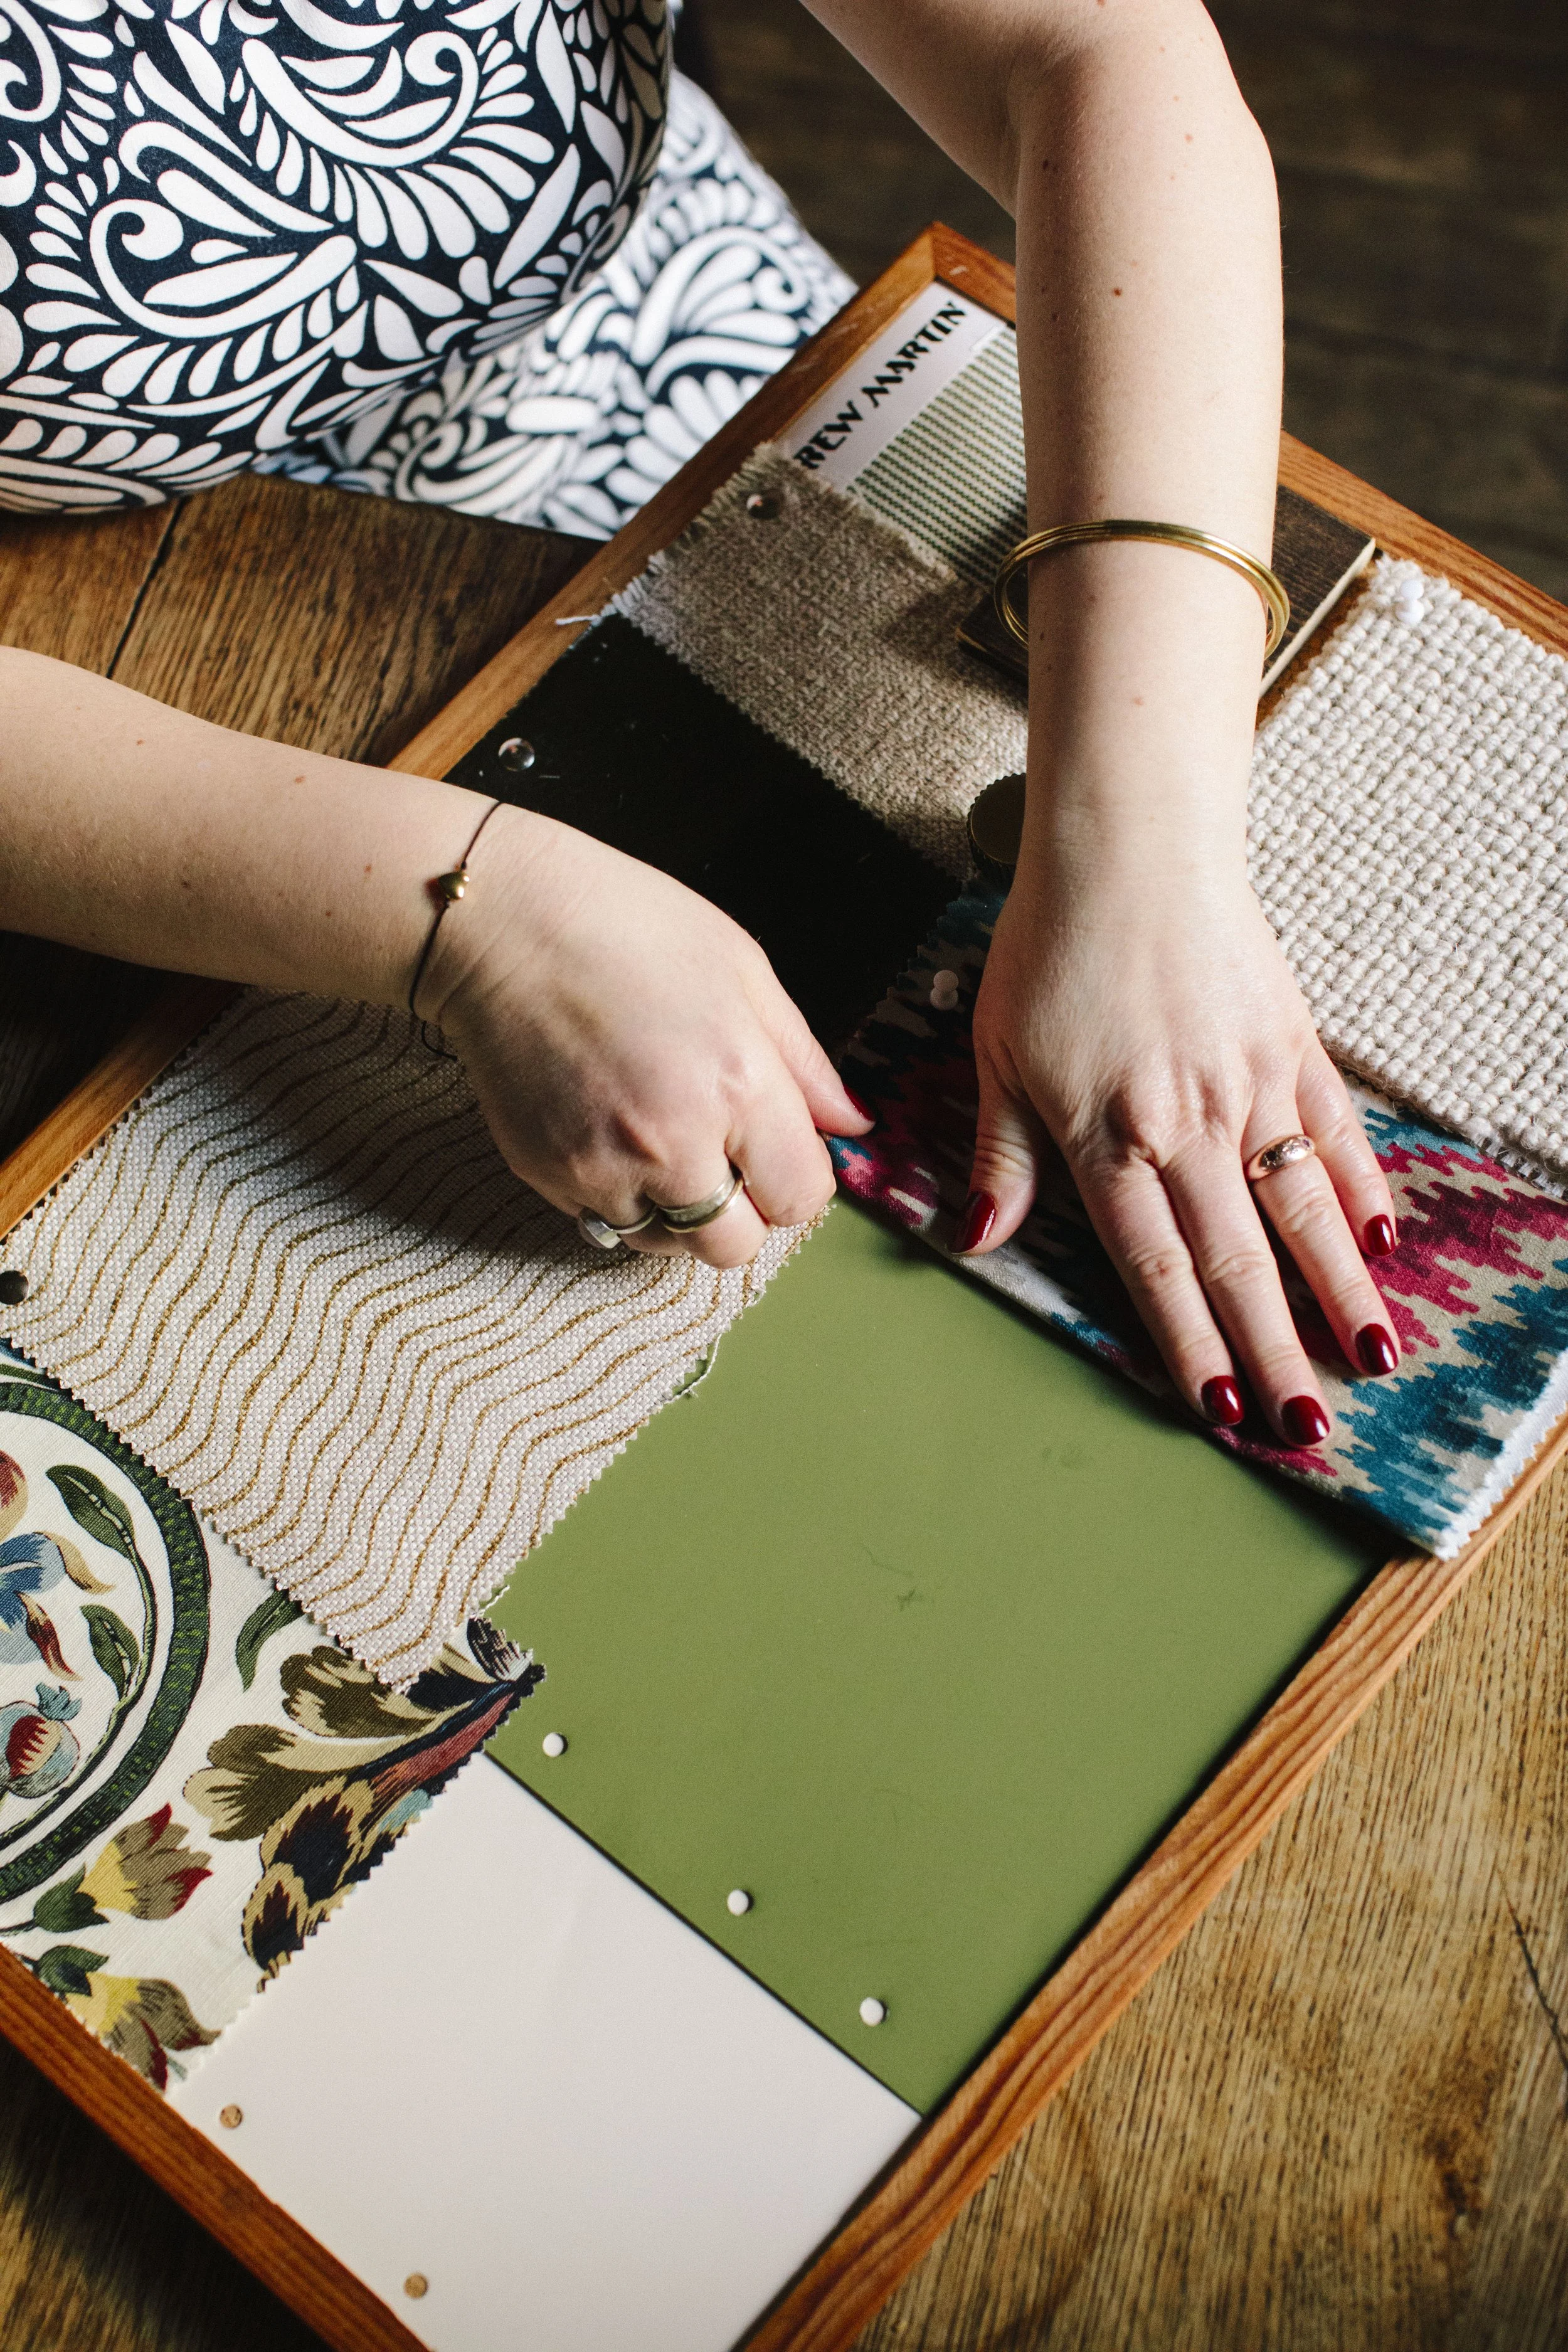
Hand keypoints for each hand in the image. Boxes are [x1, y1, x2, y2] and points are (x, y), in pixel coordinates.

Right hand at [421, 805, 868, 1266]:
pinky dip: (617, 1195)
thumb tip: (852, 1126)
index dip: (795, 1178)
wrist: (501, 921)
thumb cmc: (627, 926)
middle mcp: (673, 1143)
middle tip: (721, 1154)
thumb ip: (804, 1063)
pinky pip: (603, 1222)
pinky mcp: (546, 1175)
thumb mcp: (743, 971)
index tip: (776, 1147)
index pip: (800, 1197)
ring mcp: (602, 1167)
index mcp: (738, 1086)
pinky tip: (608, 1130)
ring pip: (665, 1244)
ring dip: (677, 1211)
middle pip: (736, 1246)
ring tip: (661, 1140)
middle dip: (742, 1211)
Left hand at [961, 837, 1399, 1443]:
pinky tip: (1380, 1242)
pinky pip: (1333, 1130)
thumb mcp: (998, 1053)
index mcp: (1107, 1137)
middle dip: (1275, 1352)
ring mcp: (1248, 1085)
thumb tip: (974, 1240)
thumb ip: (1001, 1156)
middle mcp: (1185, 1123)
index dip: (1189, 1345)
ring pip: (1299, 1207)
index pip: (1154, 1267)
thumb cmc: (1049, 945)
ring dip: (1337, 1290)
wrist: (1127, 844)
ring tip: (1375, 1358)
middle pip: (1236, 1259)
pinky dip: (1360, 1187)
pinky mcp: (1290, 1043)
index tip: (1220, 1411)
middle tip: (1310, 1427)